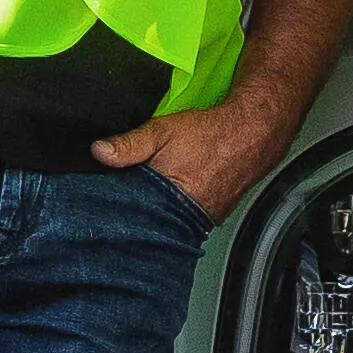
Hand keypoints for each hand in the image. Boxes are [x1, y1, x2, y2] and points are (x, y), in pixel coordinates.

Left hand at [89, 104, 273, 223]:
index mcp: (170, 198)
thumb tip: (100, 152)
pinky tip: (177, 193)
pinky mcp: (213, 217)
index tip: (103, 200)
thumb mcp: (162, 131)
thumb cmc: (211, 133)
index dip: (116, 206)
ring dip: (158, 210)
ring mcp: (203, 219)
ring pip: (169, 220)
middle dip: (136, 210)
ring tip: (157, 191)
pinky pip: (187, 217)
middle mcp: (188, 215)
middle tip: (134, 192)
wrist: (252, 133)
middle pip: (149, 220)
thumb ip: (129, 144)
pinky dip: (177, 208)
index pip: (131, 213)